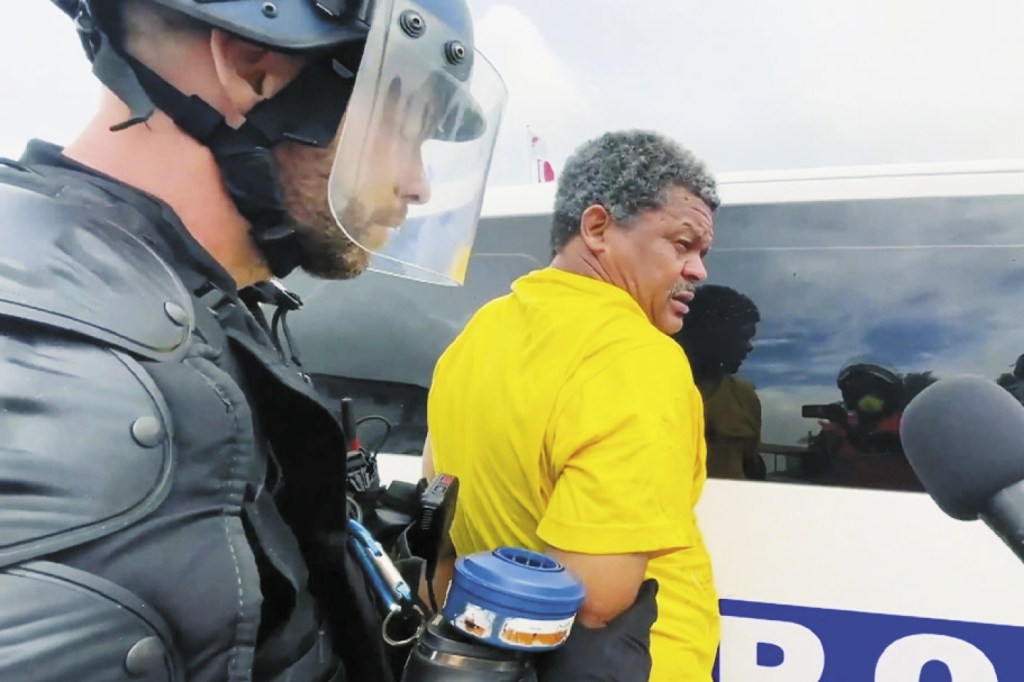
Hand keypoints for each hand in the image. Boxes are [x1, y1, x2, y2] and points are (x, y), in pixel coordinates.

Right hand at [536, 578, 658, 681]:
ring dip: (622, 638)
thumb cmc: (579, 670)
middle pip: (641, 627)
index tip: (648, 581)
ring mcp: (639, 673)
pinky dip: (618, 655)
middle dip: (629, 616)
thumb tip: (563, 592)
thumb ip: (569, 613)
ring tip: (604, 631)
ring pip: (634, 647)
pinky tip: (601, 657)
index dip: (647, 591)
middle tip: (614, 604)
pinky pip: (628, 663)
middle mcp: (642, 651)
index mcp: (631, 632)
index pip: (647, 605)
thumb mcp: (566, 636)